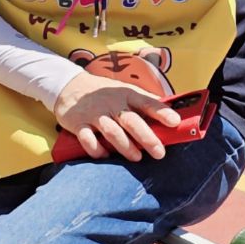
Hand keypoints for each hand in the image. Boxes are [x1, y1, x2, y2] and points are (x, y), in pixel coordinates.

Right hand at [53, 72, 180, 162]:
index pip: (147, 102)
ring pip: (112, 131)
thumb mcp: (125, 90)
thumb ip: (145, 101)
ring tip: (137, 157)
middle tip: (159, 152)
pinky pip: (88, 139)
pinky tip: (105, 155)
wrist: (69, 86)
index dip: (162, 112)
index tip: (175, 121)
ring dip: (125, 146)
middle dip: (146, 137)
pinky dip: (97, 149)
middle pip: (131, 121)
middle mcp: (112, 103)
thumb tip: (172, 111)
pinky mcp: (78, 124)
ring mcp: (94, 114)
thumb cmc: (104, 92)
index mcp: (126, 94)